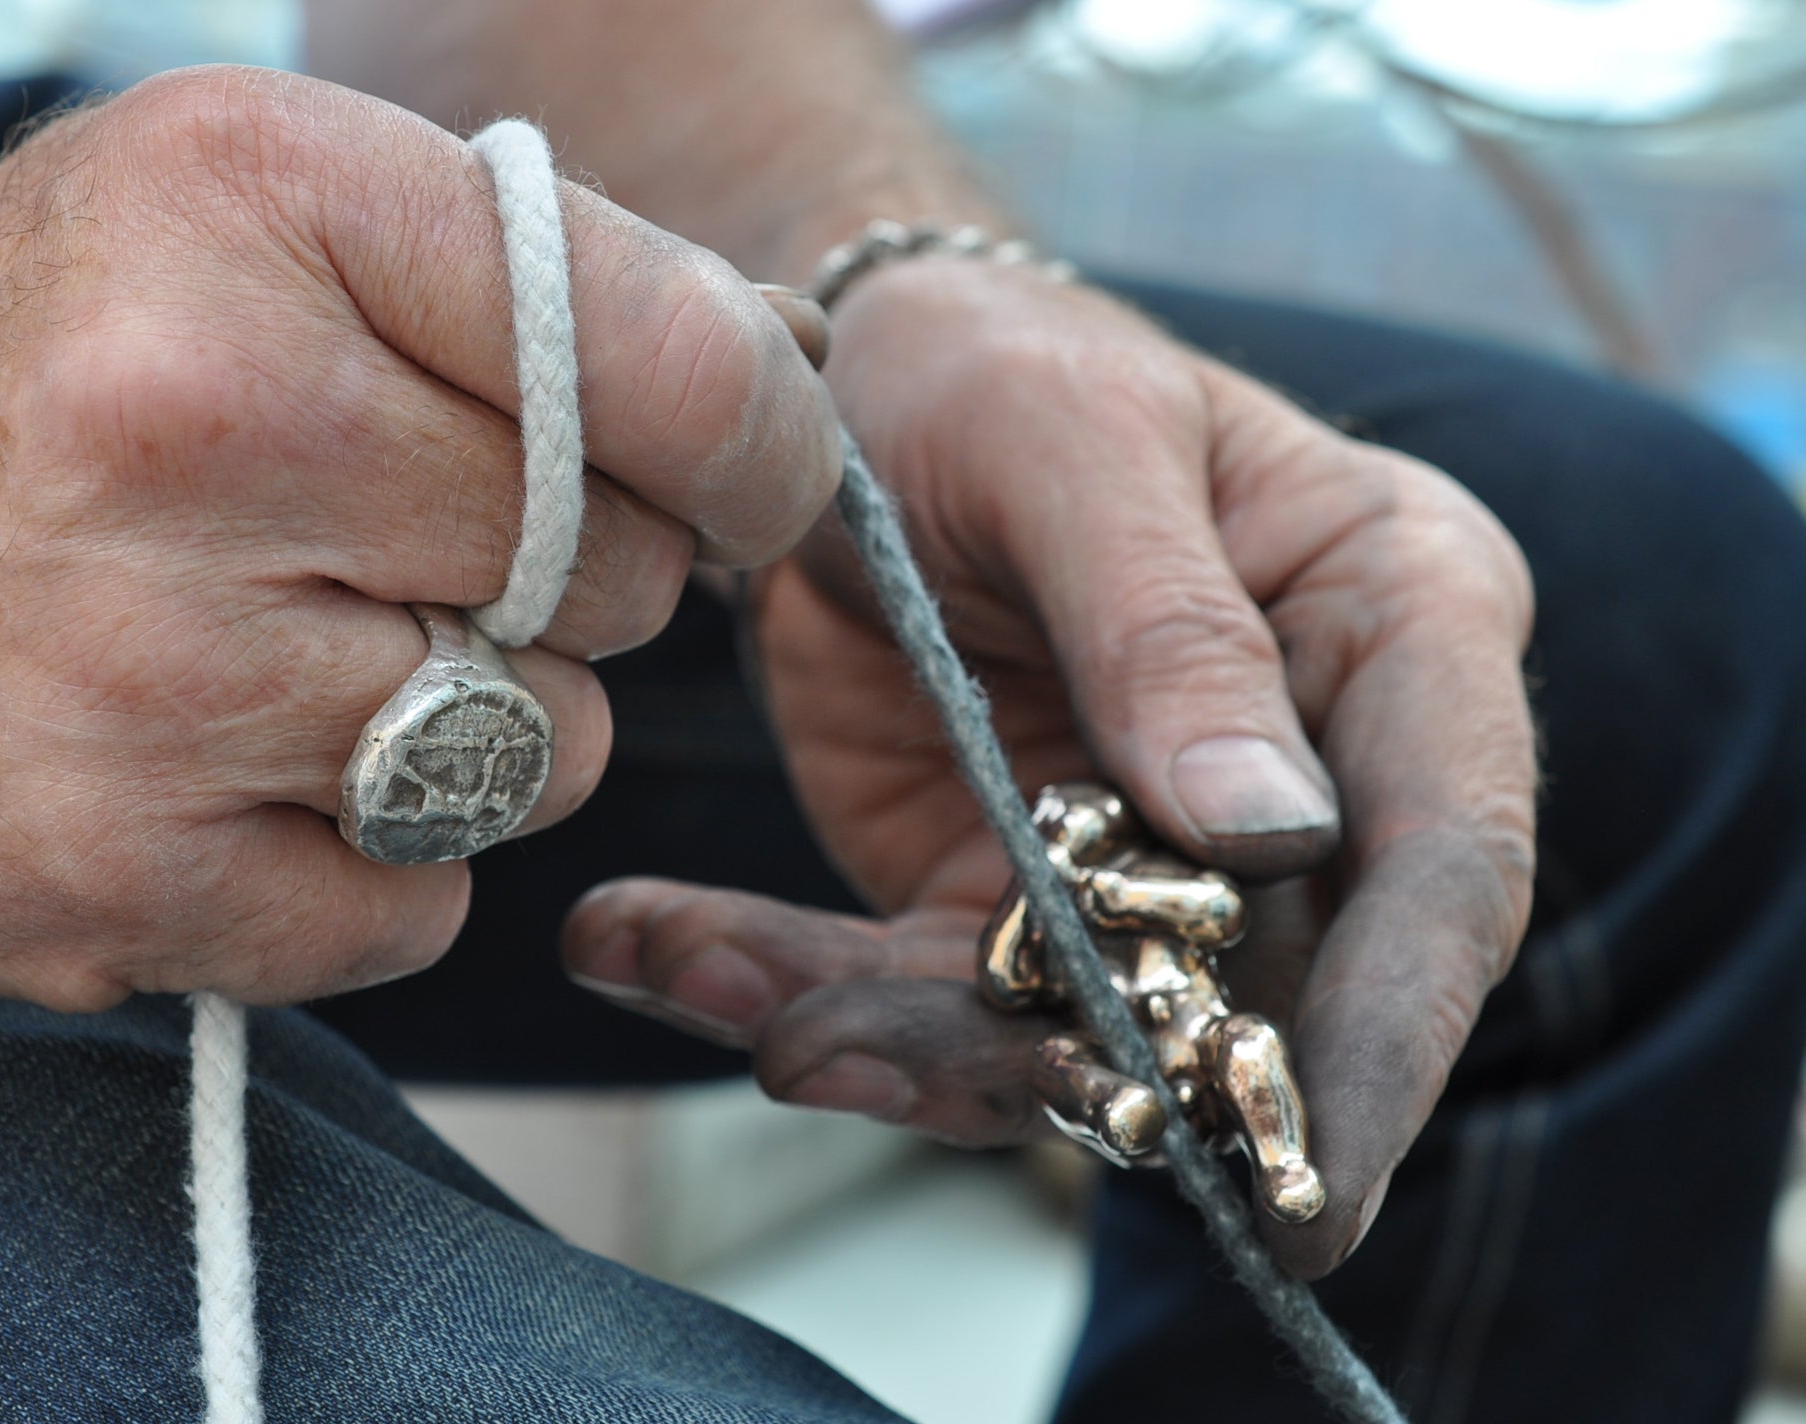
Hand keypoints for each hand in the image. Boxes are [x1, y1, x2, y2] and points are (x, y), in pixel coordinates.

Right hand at [0, 66, 838, 1010]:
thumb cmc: (23, 375)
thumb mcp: (235, 215)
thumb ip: (511, 275)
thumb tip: (775, 388)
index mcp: (246, 203)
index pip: (654, 354)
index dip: (757, 438)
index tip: (754, 477)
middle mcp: (189, 423)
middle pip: (611, 570)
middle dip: (570, 576)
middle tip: (414, 545)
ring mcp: (147, 669)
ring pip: (539, 753)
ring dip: (483, 725)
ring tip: (310, 656)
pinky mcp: (120, 873)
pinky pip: (424, 903)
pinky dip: (382, 859)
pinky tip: (252, 778)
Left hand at [563, 257, 1535, 1277]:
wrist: (841, 390)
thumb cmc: (989, 363)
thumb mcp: (1067, 444)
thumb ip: (1169, 628)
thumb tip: (1281, 838)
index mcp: (1397, 627)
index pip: (1446, 865)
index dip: (1394, 1037)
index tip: (1317, 1187)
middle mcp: (1299, 773)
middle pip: (1256, 998)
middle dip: (1087, 1081)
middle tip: (882, 1069)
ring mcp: (1143, 858)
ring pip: (1069, 1031)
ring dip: (898, 1042)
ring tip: (746, 1003)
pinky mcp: (999, 894)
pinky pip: (920, 992)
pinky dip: (788, 986)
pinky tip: (647, 940)